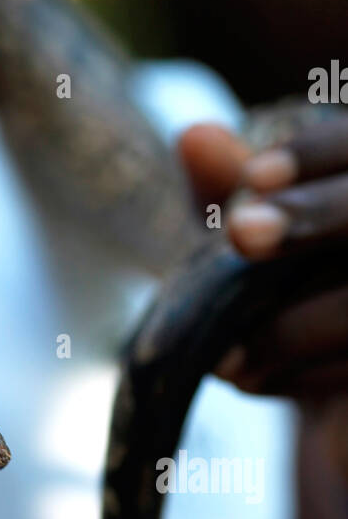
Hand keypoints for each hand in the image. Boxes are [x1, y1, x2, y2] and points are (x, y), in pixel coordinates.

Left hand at [178, 119, 347, 475]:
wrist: (326, 380)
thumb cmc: (284, 281)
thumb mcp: (249, 234)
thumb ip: (226, 186)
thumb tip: (193, 137)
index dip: (314, 154)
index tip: (253, 175)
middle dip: (311, 215)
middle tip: (240, 231)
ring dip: (294, 325)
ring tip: (222, 354)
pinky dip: (308, 375)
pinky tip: (255, 382)